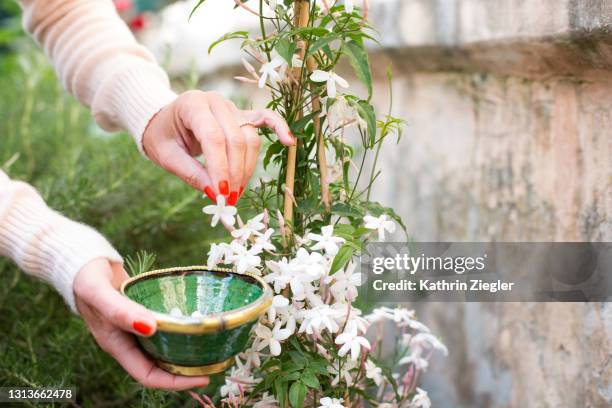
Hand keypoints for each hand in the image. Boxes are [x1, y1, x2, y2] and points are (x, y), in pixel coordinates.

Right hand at [73, 259, 208, 389]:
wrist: (83, 260)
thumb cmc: (85, 278)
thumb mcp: (100, 293)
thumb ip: (120, 311)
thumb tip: (149, 328)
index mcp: (117, 345)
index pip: (149, 375)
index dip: (175, 382)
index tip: (203, 375)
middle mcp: (128, 340)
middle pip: (160, 365)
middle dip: (186, 368)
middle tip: (215, 361)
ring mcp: (136, 327)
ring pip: (164, 346)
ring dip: (185, 348)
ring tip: (212, 344)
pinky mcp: (143, 312)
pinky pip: (165, 325)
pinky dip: (180, 326)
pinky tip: (197, 320)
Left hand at [143, 90, 294, 203]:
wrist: (163, 119)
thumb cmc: (162, 136)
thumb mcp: (167, 156)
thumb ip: (190, 173)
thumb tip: (215, 194)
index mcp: (193, 104)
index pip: (214, 138)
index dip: (220, 167)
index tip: (221, 193)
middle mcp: (216, 102)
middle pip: (236, 138)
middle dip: (234, 172)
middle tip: (229, 199)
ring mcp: (232, 107)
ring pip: (250, 138)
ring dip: (247, 167)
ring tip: (237, 191)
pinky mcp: (242, 116)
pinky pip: (265, 119)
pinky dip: (279, 128)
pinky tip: (289, 142)